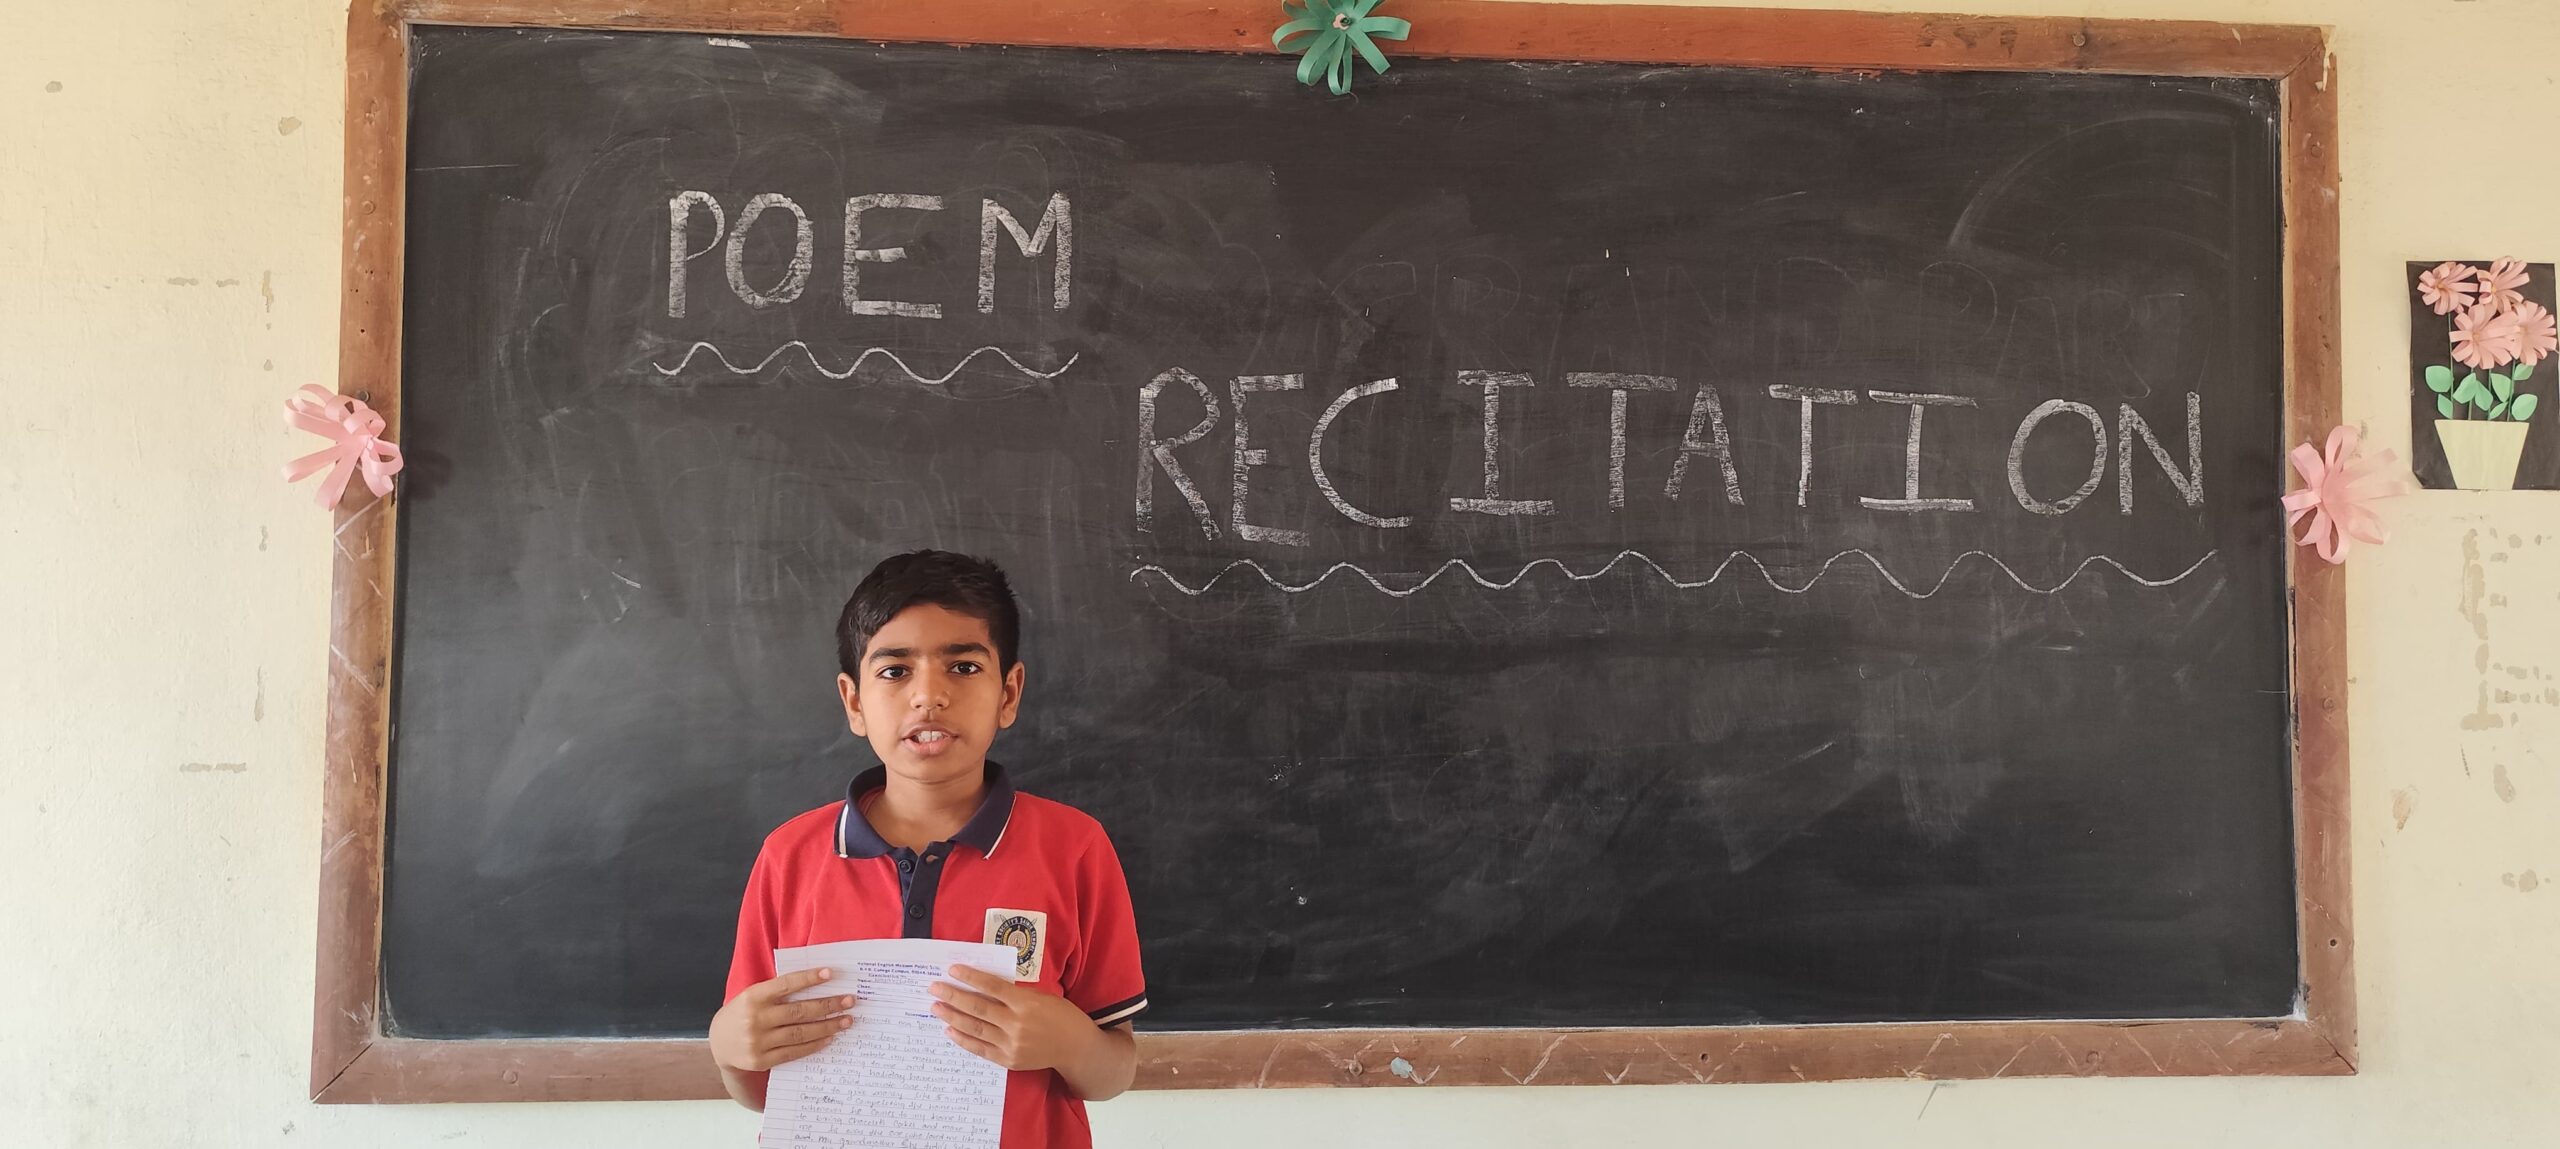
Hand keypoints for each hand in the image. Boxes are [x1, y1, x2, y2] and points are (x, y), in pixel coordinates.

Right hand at [710, 968, 856, 1072]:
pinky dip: (814, 1045)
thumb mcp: (753, 996)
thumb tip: (817, 986)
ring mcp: (758, 1042)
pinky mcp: (762, 1060)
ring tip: (846, 1020)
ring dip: (827, 1027)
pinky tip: (829, 1038)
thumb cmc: (743, 1013)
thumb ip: (777, 992)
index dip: (808, 978)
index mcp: (753, 996)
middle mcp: (755, 1018)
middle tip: (850, 1001)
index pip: (785, 984)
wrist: (719, 1044)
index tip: (830, 974)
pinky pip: (794, 1052)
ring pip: (800, 1033)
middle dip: (828, 1005)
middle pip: (798, 1011)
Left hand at [929, 965, 1099, 1071]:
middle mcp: (1017, 1024)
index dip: (971, 978)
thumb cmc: (1060, 1016)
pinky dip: (963, 1039)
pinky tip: (950, 1030)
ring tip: (936, 1007)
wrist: (1075, 1048)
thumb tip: (983, 986)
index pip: (992, 987)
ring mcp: (1011, 1044)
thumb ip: (1014, 994)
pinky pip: (980, 1049)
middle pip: (978, 1008)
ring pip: (975, 1028)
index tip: (952, 970)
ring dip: (952, 1017)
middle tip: (934, 988)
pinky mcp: (1008, 1060)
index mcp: (1027, 1003)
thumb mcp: (1041, 997)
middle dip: (953, 996)